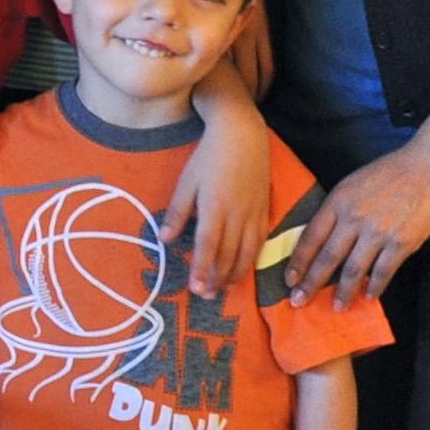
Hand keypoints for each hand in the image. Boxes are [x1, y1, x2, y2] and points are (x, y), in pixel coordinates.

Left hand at [159, 95, 270, 304]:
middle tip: (207, 296)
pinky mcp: (264, 209)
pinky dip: (252, 258)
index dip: (203, 270)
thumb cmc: (208, 155)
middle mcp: (238, 214)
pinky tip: (244, 268)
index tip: (196, 289)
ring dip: (235, 274)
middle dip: (217, 278)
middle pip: (229, 254)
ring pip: (247, 252)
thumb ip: (178, 212)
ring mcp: (254, 213)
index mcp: (215, 207)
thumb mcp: (187, 181)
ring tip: (224, 289)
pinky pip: (260, 241)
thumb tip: (165, 240)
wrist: (242, 133)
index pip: (208, 246)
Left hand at [287, 122, 429, 310]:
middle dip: (311, 283)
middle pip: (327, 258)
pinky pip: (383, 272)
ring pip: (354, 270)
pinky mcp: (402, 243)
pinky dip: (375, 287)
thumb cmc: (391, 172)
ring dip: (343, 292)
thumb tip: (323, 237)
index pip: (311, 237)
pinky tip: (369, 296)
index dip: (298, 261)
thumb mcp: (353, 183)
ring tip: (336, 308)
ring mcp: (378, 233)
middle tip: (299, 302)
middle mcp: (354, 219)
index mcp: (338, 201)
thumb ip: (338, 209)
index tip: (289, 279)